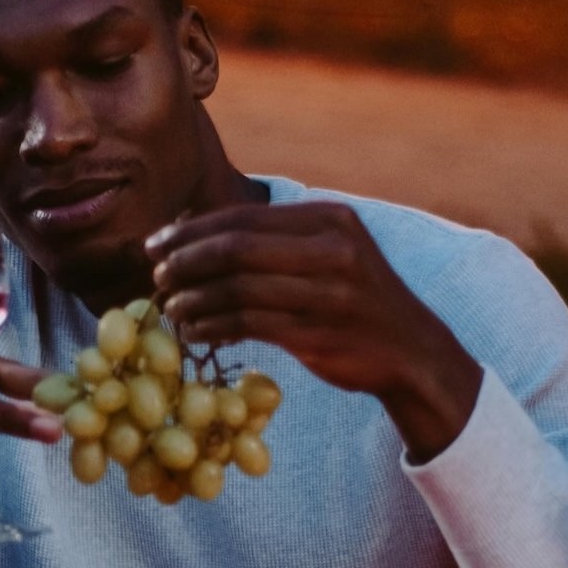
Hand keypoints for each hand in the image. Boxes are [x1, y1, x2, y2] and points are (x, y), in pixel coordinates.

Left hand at [146, 202, 482, 461]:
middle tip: (156, 277)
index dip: (192, 232)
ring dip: (194, 299)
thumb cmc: (356, 297)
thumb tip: (193, 232)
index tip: (156, 246)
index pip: (243, 218)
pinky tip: (195, 331)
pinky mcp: (320, 334)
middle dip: (186, 262)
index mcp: (330, 218)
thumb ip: (274, 238)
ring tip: (170, 308)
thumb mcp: (329, 251)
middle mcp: (333, 250)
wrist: (412, 349)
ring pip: (239, 289)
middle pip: (237, 249)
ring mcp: (329, 293)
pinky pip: (250, 326)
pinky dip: (214, 327)